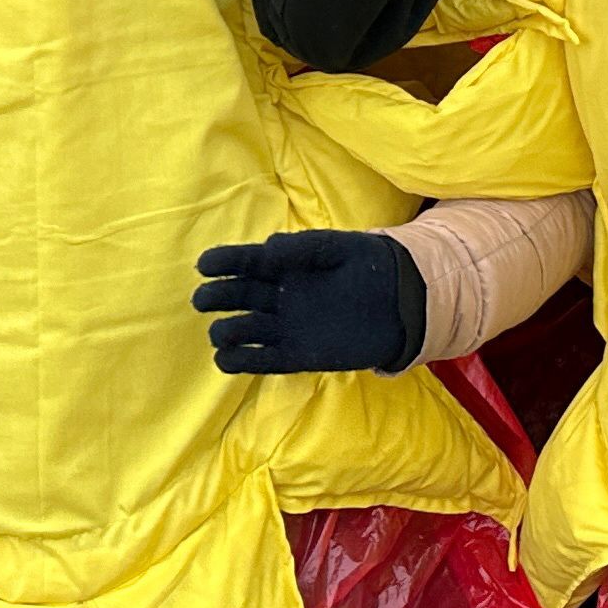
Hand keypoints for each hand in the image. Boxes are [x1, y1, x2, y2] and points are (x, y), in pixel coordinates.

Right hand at [193, 227, 422, 374]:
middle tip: (203, 299)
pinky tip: (226, 358)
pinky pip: (261, 361)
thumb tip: (264, 250)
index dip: (224, 262)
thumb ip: (301, 247)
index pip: (246, 262)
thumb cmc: (368, 265)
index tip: (204, 265)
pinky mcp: (297, 356)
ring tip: (223, 331)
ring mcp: (286, 327)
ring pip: (242, 331)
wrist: (403, 300)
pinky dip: (240, 361)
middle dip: (217, 297)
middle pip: (238, 296)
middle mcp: (279, 296)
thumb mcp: (337, 246)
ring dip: (226, 332)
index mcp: (285, 265)